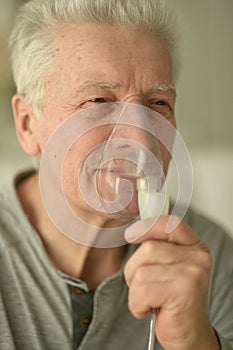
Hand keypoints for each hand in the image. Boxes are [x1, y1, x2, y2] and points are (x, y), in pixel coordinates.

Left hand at [124, 216, 219, 349]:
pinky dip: (137, 304)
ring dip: (135, 291)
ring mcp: (192, 274)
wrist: (189, 335)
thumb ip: (160, 249)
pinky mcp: (183, 292)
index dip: (147, 227)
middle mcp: (198, 257)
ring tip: (150, 300)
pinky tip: (150, 310)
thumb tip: (133, 232)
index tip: (131, 235)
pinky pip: (142, 290)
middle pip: (148, 249)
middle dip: (134, 270)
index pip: (170, 224)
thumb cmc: (175, 301)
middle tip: (145, 288)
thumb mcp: (170, 268)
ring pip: (141, 271)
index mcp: (195, 247)